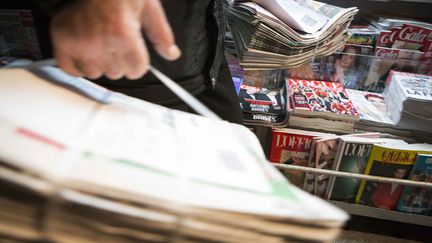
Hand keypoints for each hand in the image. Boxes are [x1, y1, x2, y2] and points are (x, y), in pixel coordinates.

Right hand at [51, 0, 180, 79]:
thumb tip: (171, 54)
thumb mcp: (148, 8)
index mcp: (122, 34)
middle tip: (116, 41)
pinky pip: (72, 70)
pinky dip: (79, 64)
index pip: (137, 70)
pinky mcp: (61, 42)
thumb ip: (161, 34)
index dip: (139, 62)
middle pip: (118, 73)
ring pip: (97, 73)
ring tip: (100, 42)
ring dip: (101, 63)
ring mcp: (78, 43)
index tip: (135, 53)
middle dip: (121, 60)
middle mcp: (99, 41)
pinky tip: (85, 50)